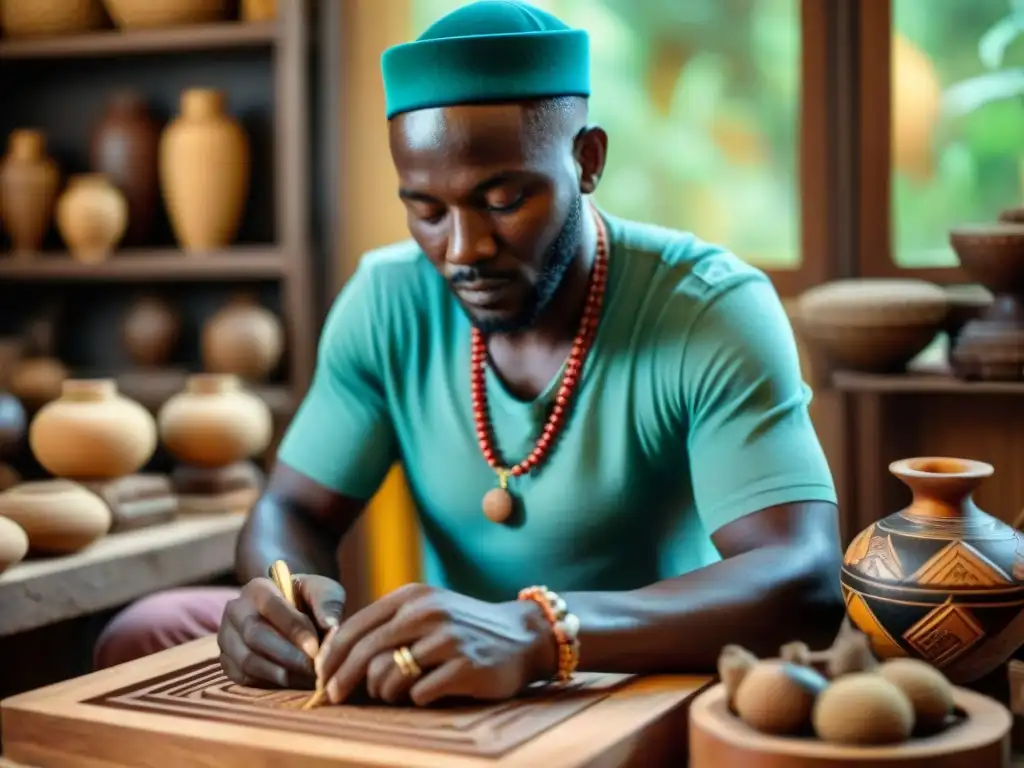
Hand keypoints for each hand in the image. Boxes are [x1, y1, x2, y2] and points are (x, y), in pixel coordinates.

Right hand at [218, 573, 345, 688]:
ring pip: (247, 660)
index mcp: (257, 588)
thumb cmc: (309, 601)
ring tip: (307, 679)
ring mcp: (227, 638)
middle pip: (255, 635)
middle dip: (287, 655)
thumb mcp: (324, 592)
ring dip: (280, 673)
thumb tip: (330, 626)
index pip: (271, 606)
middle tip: (313, 668)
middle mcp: (235, 611)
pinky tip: (294, 684)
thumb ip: (327, 604)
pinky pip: (243, 678)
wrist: (293, 615)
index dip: (293, 628)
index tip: (315, 647)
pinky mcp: (228, 663)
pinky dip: (270, 684)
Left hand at [315, 583, 554, 706]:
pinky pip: (419, 692)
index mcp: (412, 597)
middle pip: (364, 652)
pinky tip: (427, 691)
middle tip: (333, 698)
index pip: (354, 627)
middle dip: (342, 680)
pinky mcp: (465, 666)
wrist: (522, 636)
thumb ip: (388, 625)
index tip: (322, 678)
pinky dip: (415, 697)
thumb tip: (334, 656)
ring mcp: (447, 638)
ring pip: (388, 675)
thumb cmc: (463, 628)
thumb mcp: (426, 612)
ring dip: (383, 692)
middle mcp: (427, 612)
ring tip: (394, 693)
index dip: (331, 657)